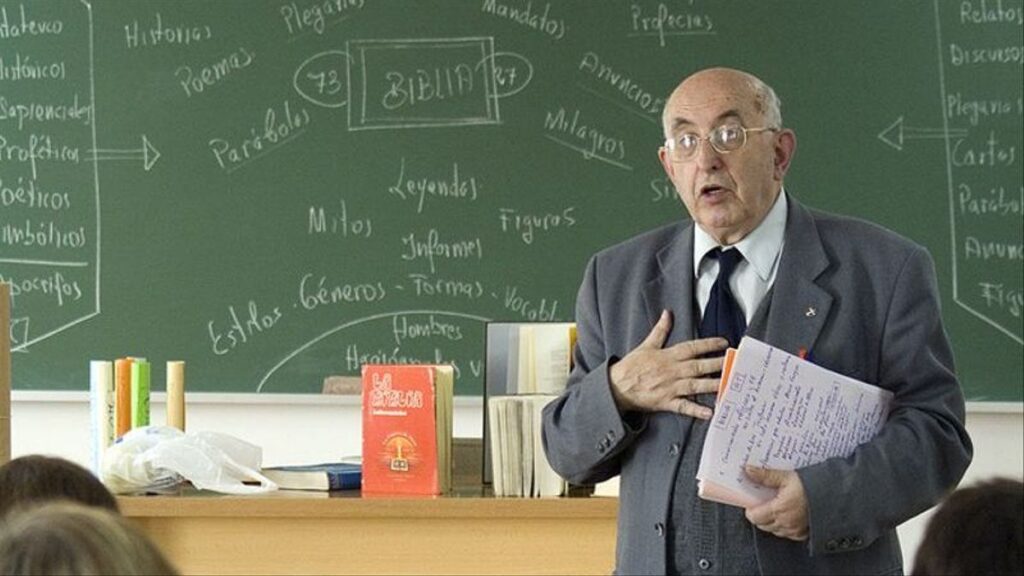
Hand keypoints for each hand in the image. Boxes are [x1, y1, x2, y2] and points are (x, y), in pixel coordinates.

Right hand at [608, 310, 727, 418]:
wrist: (617, 387)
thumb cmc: (631, 366)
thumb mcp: (646, 345)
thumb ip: (660, 330)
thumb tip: (667, 313)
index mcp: (668, 356)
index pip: (692, 348)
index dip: (708, 344)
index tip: (724, 343)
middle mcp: (672, 371)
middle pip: (698, 366)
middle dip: (717, 364)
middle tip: (734, 363)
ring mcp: (670, 387)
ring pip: (695, 385)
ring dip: (712, 385)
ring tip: (728, 384)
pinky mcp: (666, 402)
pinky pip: (683, 406)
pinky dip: (696, 410)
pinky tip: (709, 412)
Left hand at [744, 466, 808, 540]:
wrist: (834, 494)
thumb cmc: (812, 484)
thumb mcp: (787, 476)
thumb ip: (766, 476)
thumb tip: (748, 471)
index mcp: (779, 510)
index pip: (755, 517)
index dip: (750, 510)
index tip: (751, 501)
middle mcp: (786, 523)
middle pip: (763, 525)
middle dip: (759, 515)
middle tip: (762, 502)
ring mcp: (795, 530)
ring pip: (774, 530)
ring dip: (771, 521)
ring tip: (774, 507)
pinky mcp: (804, 533)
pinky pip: (787, 534)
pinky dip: (783, 526)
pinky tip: (786, 516)